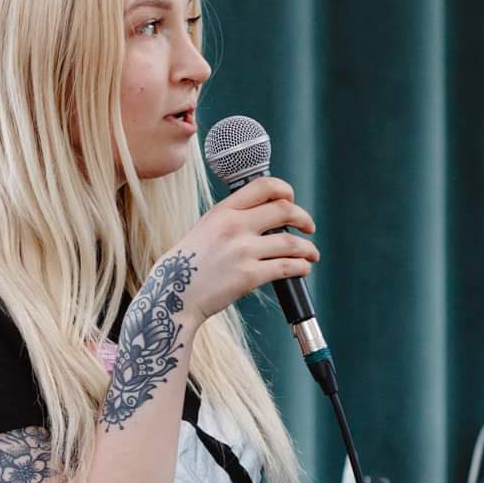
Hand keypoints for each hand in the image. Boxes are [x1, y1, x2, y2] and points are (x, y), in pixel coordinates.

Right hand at [166, 176, 316, 321]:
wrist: (172, 296)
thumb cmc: (185, 267)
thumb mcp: (203, 230)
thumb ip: (229, 220)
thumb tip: (261, 219)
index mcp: (222, 211)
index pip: (263, 186)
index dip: (285, 189)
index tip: (291, 199)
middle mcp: (234, 226)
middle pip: (284, 210)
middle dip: (303, 218)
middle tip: (309, 227)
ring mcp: (242, 251)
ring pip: (291, 242)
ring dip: (308, 248)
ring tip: (311, 254)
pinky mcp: (249, 276)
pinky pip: (286, 267)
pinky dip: (301, 267)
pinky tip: (303, 269)